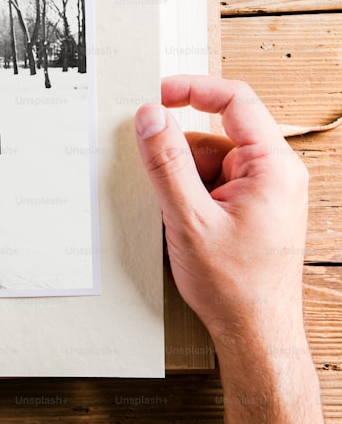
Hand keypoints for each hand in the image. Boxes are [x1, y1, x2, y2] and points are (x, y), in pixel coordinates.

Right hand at [134, 76, 307, 343]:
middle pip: (214, 134)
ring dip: (181, 180)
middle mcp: (274, 173)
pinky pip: (211, 183)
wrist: (255, 332)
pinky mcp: (249, 208)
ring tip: (174, 217)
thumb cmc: (235, 285)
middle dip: (178, 154)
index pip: (235, 101)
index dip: (192, 90)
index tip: (156, 94)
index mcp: (273, 166)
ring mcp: (263, 191)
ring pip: (208, 161)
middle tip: (153, 179)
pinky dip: (188, 196)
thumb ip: (167, 162)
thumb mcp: (189, 218)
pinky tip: (181, 224)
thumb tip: (150, 116)